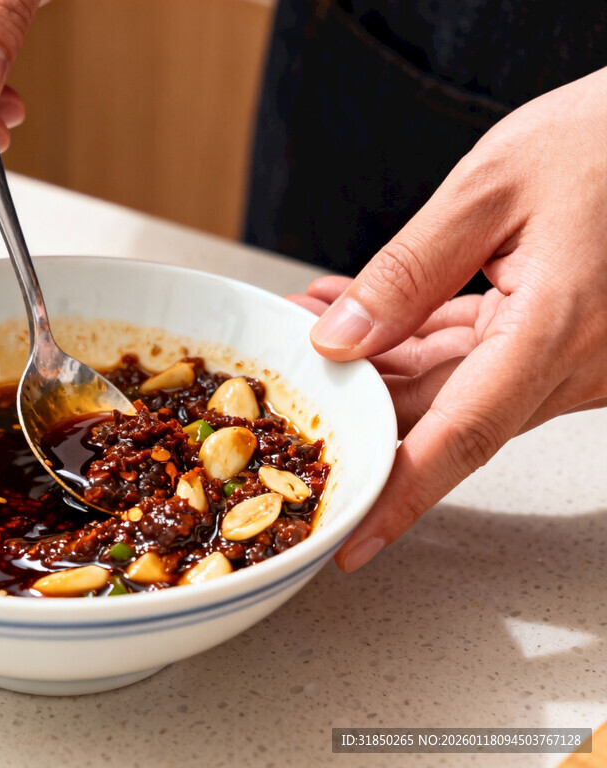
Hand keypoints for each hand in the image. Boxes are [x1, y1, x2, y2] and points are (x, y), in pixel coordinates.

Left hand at [287, 66, 606, 571]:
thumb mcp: (492, 189)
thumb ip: (409, 271)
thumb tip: (341, 338)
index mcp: (555, 331)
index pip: (461, 441)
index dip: (400, 499)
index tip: (352, 544)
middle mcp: (571, 361)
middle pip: (440, 414)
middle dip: (356, 400)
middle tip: (285, 375)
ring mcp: (571, 356)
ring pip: (452, 386)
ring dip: (377, 362)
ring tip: (311, 321)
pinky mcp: (564, 338)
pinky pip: (477, 355)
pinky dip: (415, 336)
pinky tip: (362, 309)